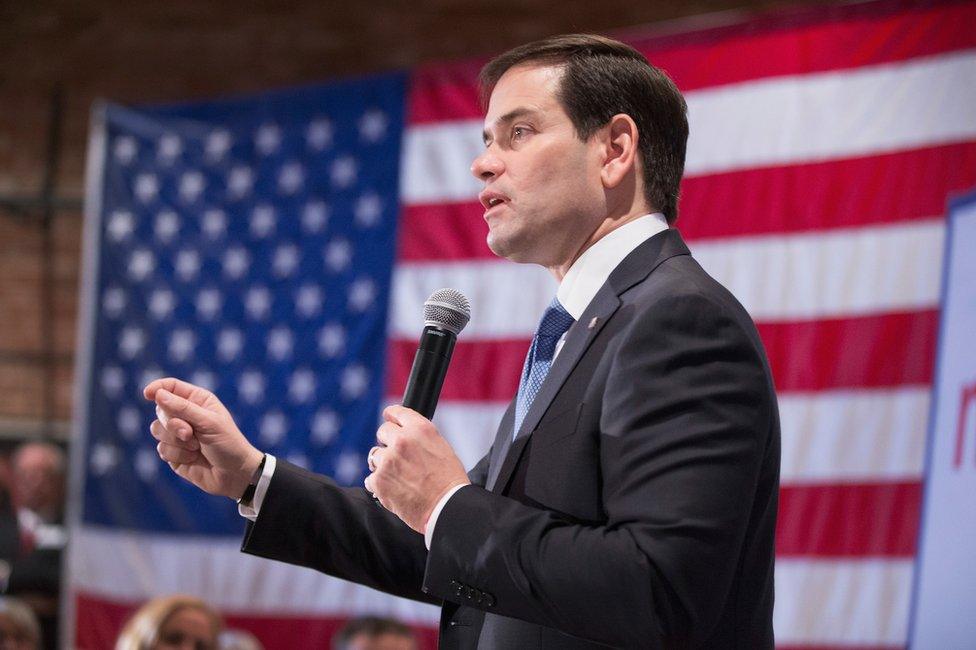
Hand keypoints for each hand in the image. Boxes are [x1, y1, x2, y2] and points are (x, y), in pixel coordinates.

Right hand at [143, 377, 263, 498]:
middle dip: (173, 423)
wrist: (234, 474)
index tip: (148, 394)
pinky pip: (161, 449)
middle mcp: (185, 415)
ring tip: (196, 447)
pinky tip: (193, 459)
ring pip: (157, 430)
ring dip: (175, 441)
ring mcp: (177, 434)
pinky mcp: (173, 452)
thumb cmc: (228, 443)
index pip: (171, 387)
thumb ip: (183, 408)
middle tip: (190, 434)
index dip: (158, 388)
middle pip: (161, 410)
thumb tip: (158, 394)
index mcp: (198, 400)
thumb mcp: (209, 422)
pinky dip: (177, 455)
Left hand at [365, 405, 469, 533]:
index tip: (388, 417)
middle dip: (388, 442)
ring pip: (375, 455)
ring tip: (399, 477)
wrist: (446, 507)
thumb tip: (406, 434)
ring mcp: (388, 461)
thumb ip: (420, 437)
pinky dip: (380, 484)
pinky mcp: (378, 481)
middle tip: (397, 455)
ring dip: (383, 464)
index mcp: (420, 429)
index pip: (397, 412)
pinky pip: (371, 478)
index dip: (391, 415)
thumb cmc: (449, 481)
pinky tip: (395, 489)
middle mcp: (401, 441)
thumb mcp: (441, 447)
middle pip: (382, 431)